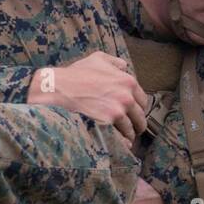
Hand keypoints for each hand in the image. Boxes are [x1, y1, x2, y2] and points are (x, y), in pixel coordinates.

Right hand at [27, 50, 147, 145]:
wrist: (60, 88)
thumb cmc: (77, 73)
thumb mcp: (97, 59)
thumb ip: (114, 62)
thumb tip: (123, 65)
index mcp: (128, 81)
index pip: (143, 100)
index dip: (139, 108)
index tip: (135, 113)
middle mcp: (127, 96)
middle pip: (140, 116)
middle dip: (137, 123)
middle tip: (134, 128)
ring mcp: (118, 110)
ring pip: (131, 128)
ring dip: (130, 134)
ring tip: (126, 138)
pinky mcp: (108, 122)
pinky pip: (121, 136)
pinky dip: (123, 142)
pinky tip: (122, 144)